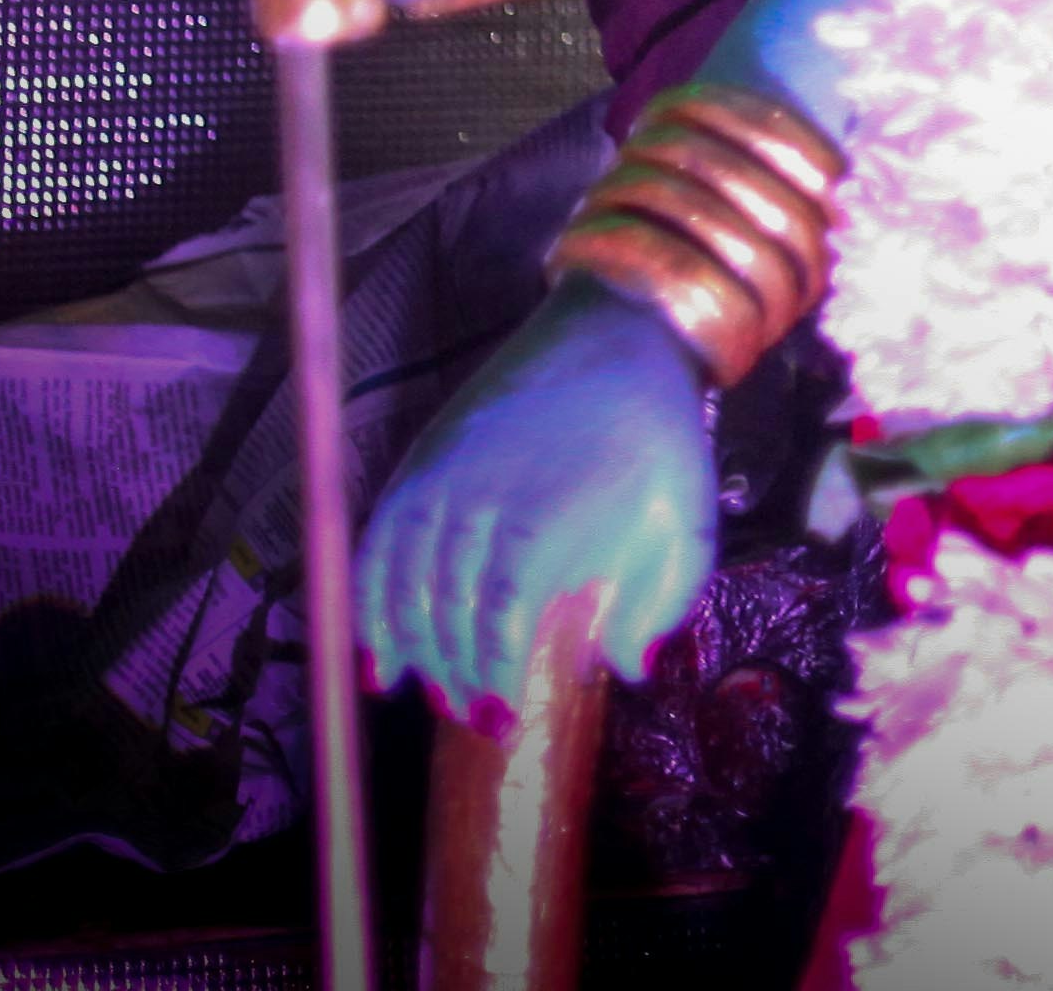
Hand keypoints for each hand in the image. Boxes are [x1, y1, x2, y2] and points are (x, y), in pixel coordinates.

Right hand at [358, 276, 716, 704]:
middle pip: (444, 604)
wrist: (615, 331)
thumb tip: (623, 668)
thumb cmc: (656, 433)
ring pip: (400, 579)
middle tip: (476, 718)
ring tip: (425, 691)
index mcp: (545, 509)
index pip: (498, 610)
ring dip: (406, 646)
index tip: (499, 720)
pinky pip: (376, 540)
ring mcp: (441, 473)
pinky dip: (366, 598)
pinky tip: (372, 647)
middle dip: (454, 673)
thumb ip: (665, 597)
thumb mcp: (686, 513)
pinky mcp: (421, 459)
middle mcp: (479, 492)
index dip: (490, 670)